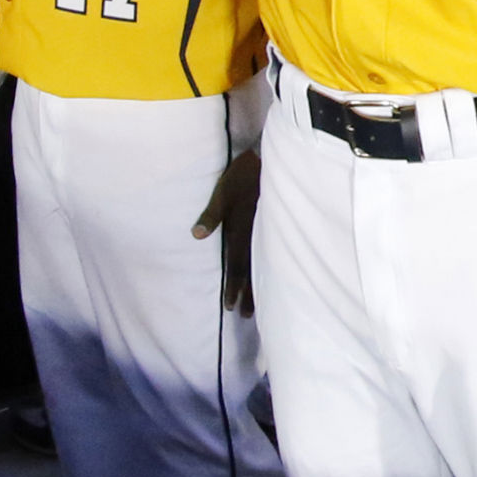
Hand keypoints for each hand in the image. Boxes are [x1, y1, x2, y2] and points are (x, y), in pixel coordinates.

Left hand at [190, 145, 262, 314]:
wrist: (273, 161)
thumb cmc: (244, 174)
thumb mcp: (222, 192)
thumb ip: (211, 215)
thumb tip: (196, 236)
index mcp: (241, 232)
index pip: (235, 266)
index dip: (233, 286)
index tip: (230, 306)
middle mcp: (256, 237)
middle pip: (251, 271)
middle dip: (247, 294)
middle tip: (244, 315)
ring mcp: (270, 233)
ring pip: (265, 266)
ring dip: (261, 287)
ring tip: (259, 306)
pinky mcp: (280, 226)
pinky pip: (277, 254)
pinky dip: (275, 270)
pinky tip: (278, 279)